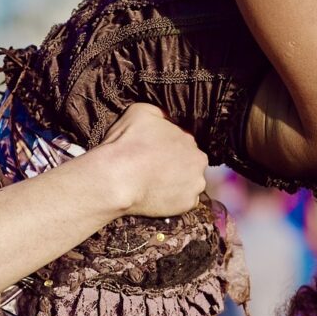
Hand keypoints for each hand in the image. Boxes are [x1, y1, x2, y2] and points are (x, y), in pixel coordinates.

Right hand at [96, 104, 210, 216]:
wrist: (117, 178)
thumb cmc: (127, 144)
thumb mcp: (141, 112)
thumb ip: (159, 114)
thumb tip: (164, 117)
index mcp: (189, 138)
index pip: (183, 142)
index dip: (168, 148)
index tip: (154, 153)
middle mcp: (198, 161)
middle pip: (189, 163)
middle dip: (176, 166)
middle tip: (155, 170)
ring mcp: (195, 184)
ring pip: (189, 183)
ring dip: (177, 183)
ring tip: (155, 185)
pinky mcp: (187, 204)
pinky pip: (183, 202)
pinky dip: (173, 200)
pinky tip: (156, 196)